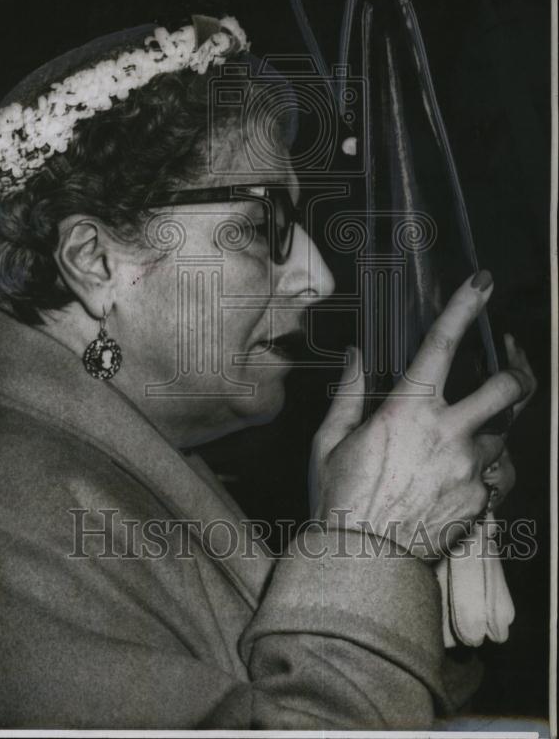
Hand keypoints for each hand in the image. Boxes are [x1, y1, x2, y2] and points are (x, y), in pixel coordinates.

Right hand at [309, 274, 535, 558]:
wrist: (362, 563)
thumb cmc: (339, 500)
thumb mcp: (329, 440)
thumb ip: (348, 393)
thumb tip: (355, 355)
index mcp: (408, 409)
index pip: (442, 344)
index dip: (465, 306)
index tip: (482, 283)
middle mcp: (448, 433)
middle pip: (509, 390)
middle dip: (517, 372)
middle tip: (511, 365)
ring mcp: (470, 469)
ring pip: (506, 435)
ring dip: (494, 429)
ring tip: (477, 431)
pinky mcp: (480, 502)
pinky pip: (499, 476)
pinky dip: (489, 470)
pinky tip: (471, 472)